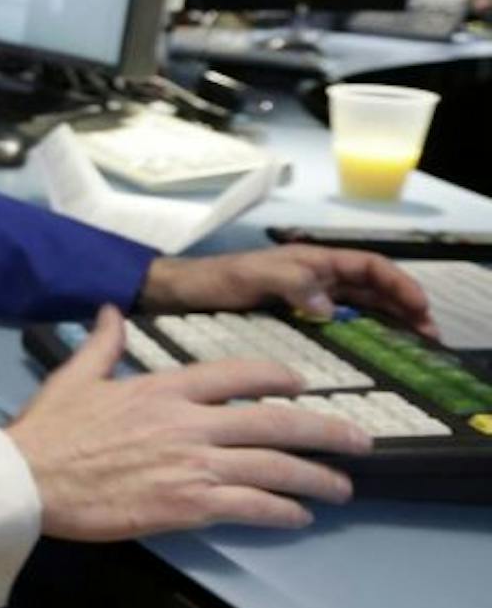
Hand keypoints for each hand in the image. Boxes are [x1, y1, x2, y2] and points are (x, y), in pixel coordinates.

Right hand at [7, 305, 373, 541]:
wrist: (30, 479)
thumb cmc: (50, 431)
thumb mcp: (74, 376)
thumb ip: (103, 344)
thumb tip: (112, 310)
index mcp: (164, 389)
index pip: (237, 374)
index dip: (277, 377)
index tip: (303, 384)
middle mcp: (189, 423)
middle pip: (275, 423)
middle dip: (326, 431)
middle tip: (359, 440)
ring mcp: (193, 465)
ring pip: (274, 468)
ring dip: (316, 478)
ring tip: (342, 487)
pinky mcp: (188, 505)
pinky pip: (251, 506)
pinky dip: (281, 511)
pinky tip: (298, 516)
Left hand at [141, 246, 434, 338]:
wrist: (178, 293)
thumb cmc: (213, 280)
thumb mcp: (251, 277)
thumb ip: (290, 285)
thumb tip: (329, 308)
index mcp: (311, 259)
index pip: (369, 265)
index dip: (398, 284)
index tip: (420, 307)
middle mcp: (315, 275)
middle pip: (372, 286)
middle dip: (404, 305)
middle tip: (429, 335)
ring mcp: (307, 294)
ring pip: (361, 303)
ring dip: (389, 318)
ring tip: (413, 342)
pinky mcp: (295, 314)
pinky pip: (341, 319)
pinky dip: (364, 329)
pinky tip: (374, 348)